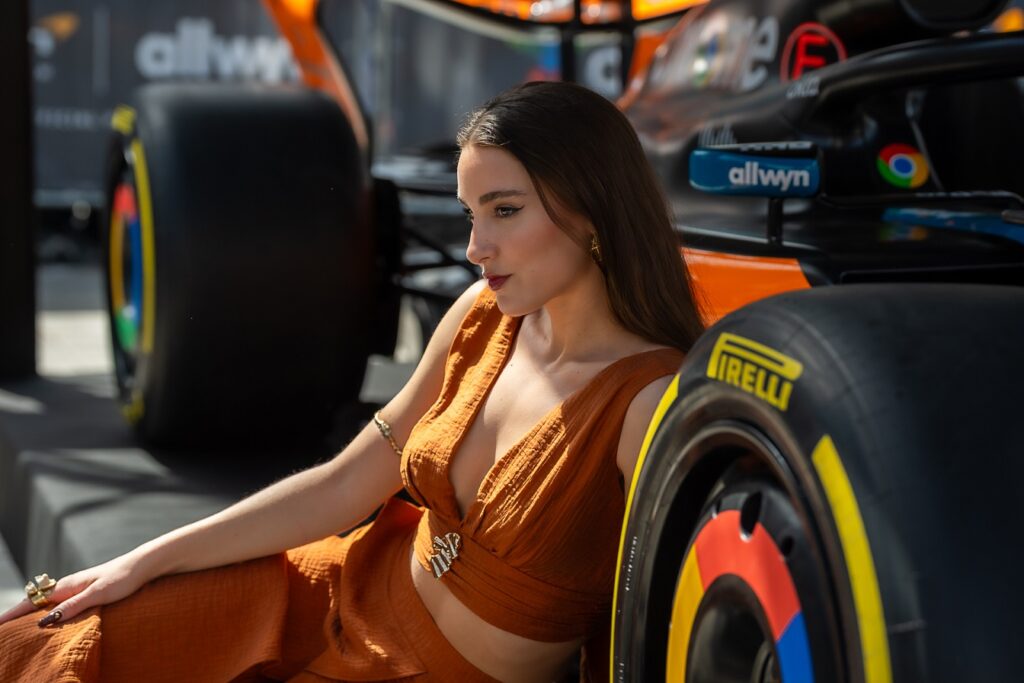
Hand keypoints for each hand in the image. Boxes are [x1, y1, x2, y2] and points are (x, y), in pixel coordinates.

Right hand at [0, 553, 149, 627]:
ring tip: (17, 627)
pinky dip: (48, 611)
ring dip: (32, 614)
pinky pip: (60, 603)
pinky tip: (48, 618)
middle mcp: (68, 586)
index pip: (33, 602)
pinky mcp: (86, 591)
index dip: (14, 614)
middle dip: (17, 615)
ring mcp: (77, 588)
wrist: (143, 565)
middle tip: (2, 629)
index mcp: (67, 586)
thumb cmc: (123, 578)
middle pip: (36, 603)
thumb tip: (44, 621)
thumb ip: (73, 606)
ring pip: (47, 603)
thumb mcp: (98, 594)